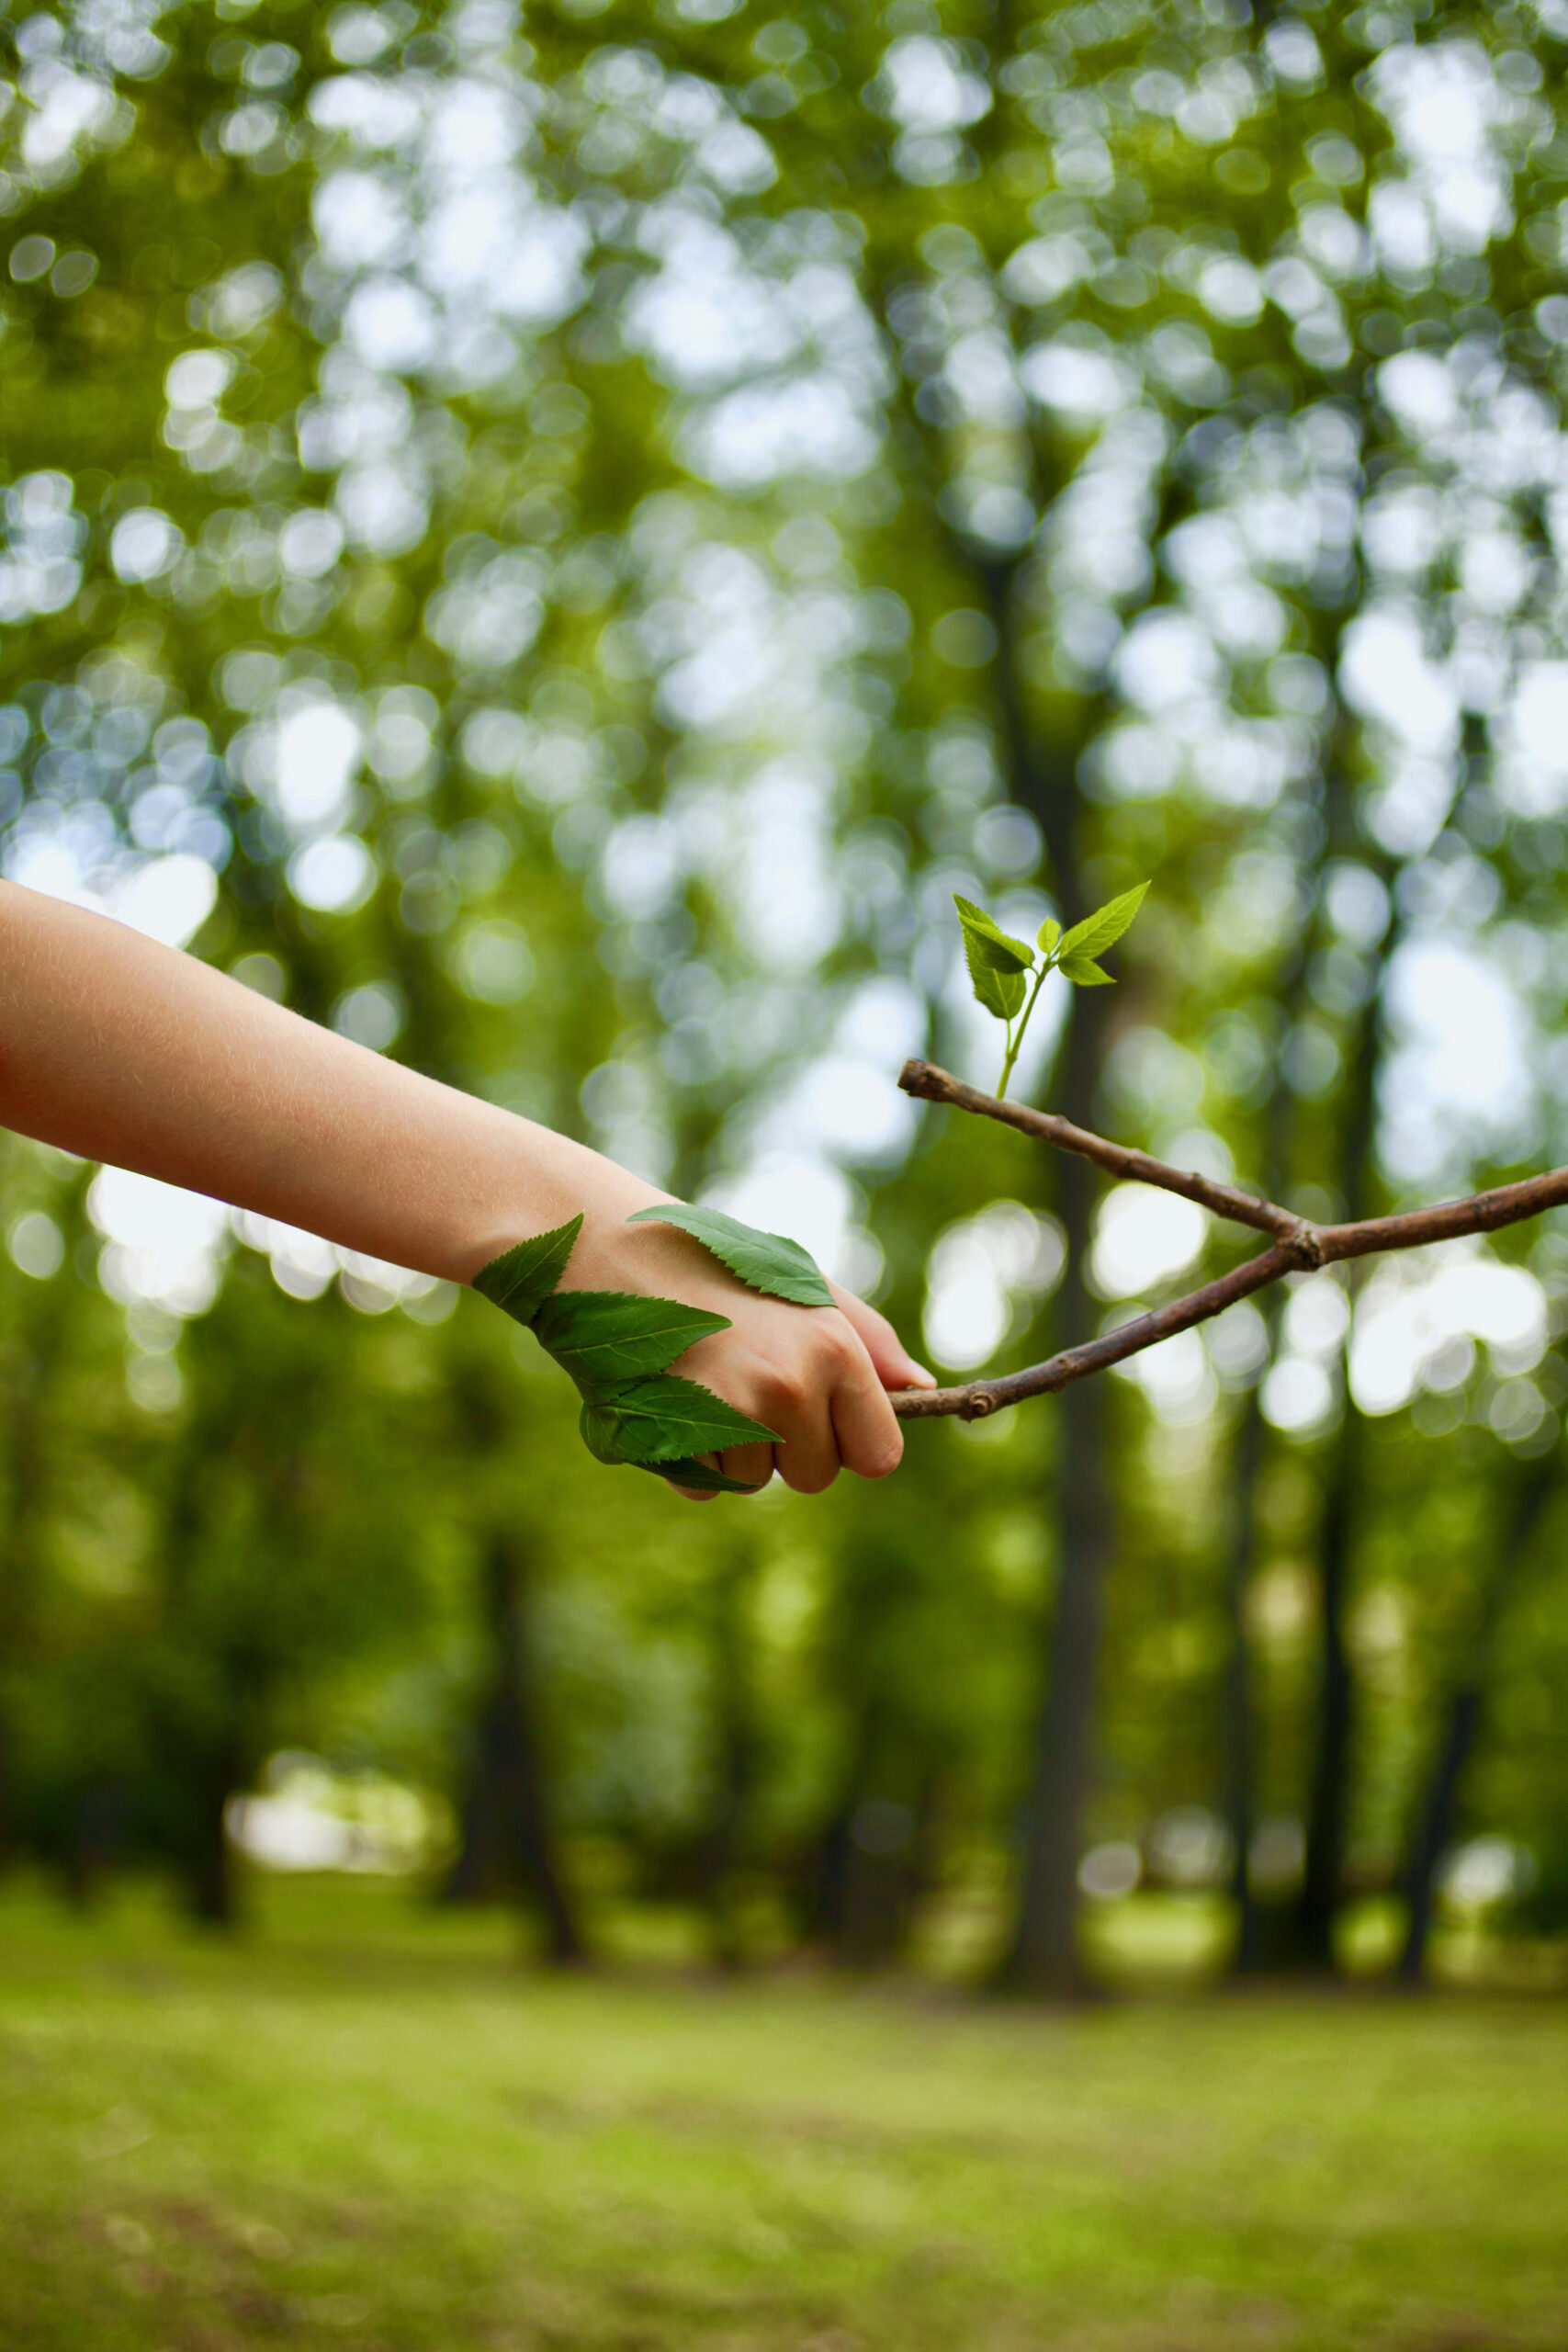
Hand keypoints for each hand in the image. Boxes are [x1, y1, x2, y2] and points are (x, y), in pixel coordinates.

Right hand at [554, 1172, 933, 1500]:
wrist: (614, 1250)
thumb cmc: (719, 1265)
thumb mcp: (803, 1284)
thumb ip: (867, 1339)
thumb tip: (921, 1387)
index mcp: (835, 1348)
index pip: (879, 1455)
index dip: (850, 1442)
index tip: (822, 1416)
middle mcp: (791, 1385)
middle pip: (816, 1477)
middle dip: (789, 1446)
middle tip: (748, 1379)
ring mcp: (733, 1413)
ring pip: (757, 1482)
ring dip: (734, 1447)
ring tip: (704, 1376)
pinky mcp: (677, 1436)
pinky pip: (705, 1486)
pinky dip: (690, 1458)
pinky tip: (674, 1398)